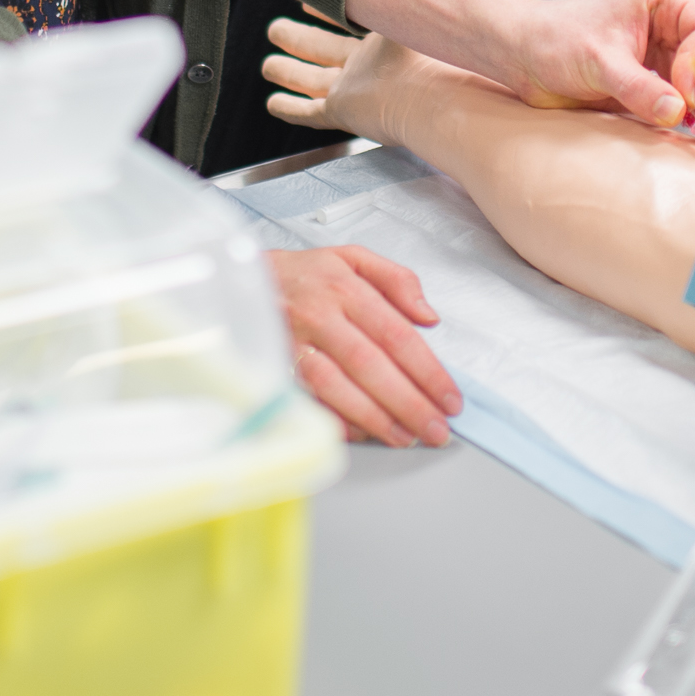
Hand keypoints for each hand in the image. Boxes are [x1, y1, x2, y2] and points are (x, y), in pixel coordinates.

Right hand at [267, 245, 462, 449]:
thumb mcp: (354, 258)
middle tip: (436, 429)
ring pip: (336, 386)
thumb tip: (429, 317)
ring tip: (405, 437)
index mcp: (346, 287)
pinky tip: (362, 434)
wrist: (244, 279)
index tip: (450, 398)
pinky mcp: (274, 365)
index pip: (396, 334)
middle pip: (370, 364)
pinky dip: (334, 419)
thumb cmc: (306, 274)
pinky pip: (306, 398)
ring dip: (374, 417)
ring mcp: (293, 342)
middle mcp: (320, 316)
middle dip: (408, 402)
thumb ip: (398, 280)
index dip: (427, 370)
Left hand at [510, 0, 694, 134]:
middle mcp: (674, 25)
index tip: (683, 94)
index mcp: (665, 1)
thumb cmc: (555, 40)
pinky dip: (693, 120)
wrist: (522, 57)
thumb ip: (638, 87)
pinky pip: (686, 102)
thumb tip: (678, 112)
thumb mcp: (598, 61)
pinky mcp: (656, 83)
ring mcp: (667, 55)